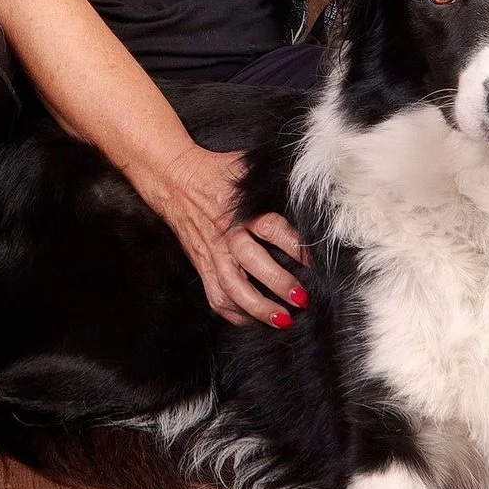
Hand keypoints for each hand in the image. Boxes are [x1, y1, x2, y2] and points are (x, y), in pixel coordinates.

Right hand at [144, 142, 308, 324]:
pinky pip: (215, 297)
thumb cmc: (216, 172)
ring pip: (232, 287)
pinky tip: (253, 320)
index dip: (294, 245)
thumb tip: (308, 184)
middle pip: (252, 261)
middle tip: (302, 298)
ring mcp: (212, 253)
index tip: (314, 262)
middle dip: (278, 282)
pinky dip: (234, 314)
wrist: (174, 179)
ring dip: (258, 307)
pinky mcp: (202, 265)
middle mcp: (226, 234)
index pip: (270, 227)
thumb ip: (273, 181)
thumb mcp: (246, 168)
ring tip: (283, 320)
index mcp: (239, 208)